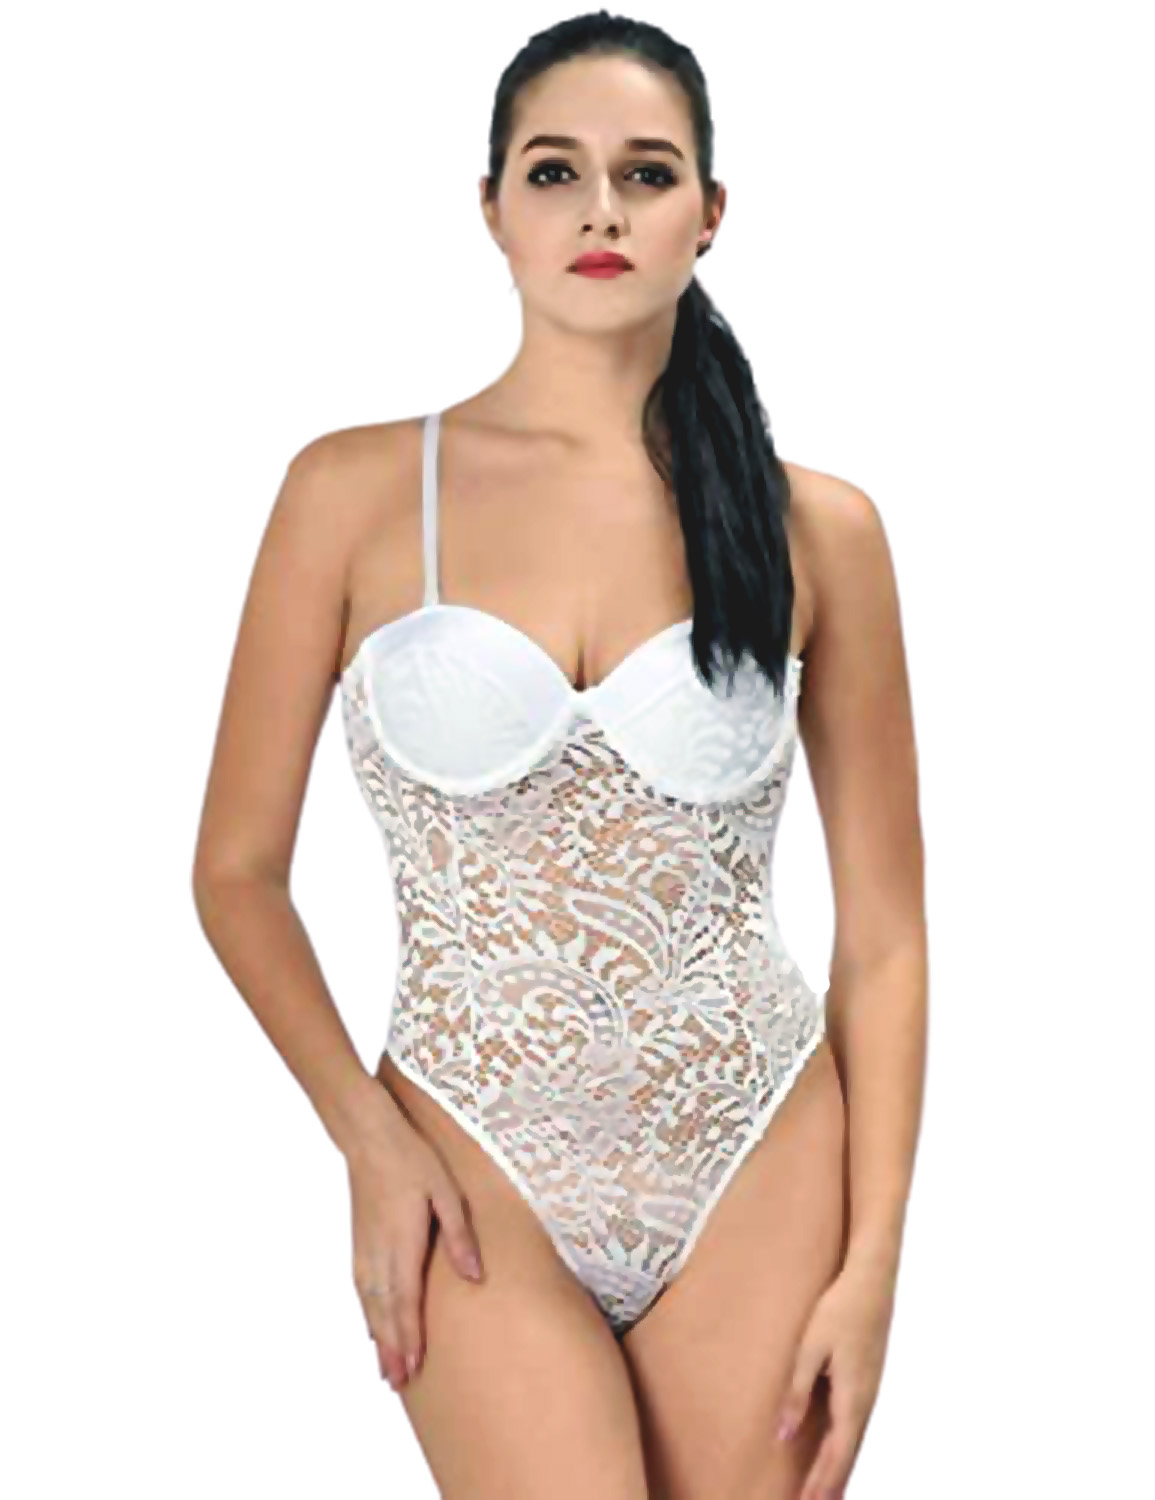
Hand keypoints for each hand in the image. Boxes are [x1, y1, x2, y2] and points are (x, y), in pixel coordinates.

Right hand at [346, 1106, 484, 1391]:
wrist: (369, 1137)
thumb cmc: (413, 1160)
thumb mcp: (447, 1192)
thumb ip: (459, 1237)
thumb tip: (475, 1276)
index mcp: (403, 1243)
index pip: (406, 1302)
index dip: (409, 1338)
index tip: (413, 1368)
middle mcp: (379, 1253)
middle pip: (385, 1312)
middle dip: (392, 1350)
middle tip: (398, 1384)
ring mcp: (365, 1249)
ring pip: (370, 1304)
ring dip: (378, 1338)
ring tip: (387, 1370)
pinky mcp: (360, 1242)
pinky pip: (362, 1290)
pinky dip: (368, 1314)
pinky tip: (372, 1328)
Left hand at [775, 1252, 896, 1497]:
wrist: (871, 1280)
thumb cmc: (838, 1310)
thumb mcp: (810, 1349)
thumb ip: (797, 1393)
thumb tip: (783, 1435)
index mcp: (852, 1397)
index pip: (837, 1453)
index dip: (822, 1481)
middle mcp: (866, 1401)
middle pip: (848, 1454)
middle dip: (831, 1484)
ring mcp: (870, 1391)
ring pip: (853, 1441)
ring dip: (837, 1468)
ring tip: (823, 1493)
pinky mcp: (867, 1380)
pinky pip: (854, 1424)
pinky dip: (844, 1447)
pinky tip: (834, 1450)